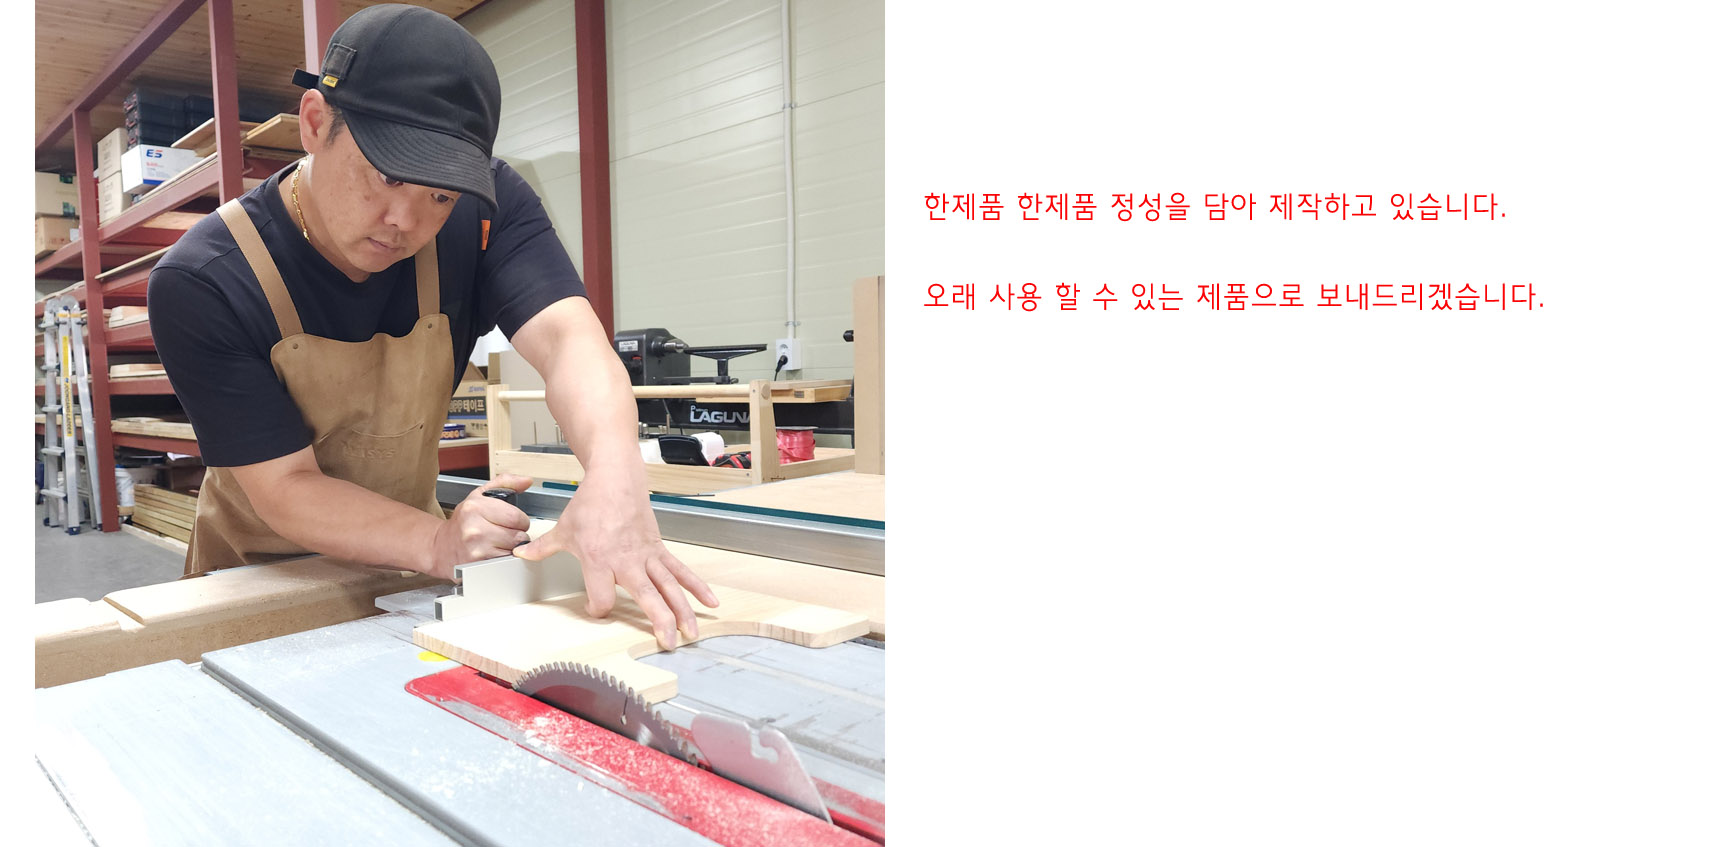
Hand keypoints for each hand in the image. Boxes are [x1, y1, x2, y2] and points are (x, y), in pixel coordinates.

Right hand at [423, 474, 532, 579]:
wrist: (441, 547)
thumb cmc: (462, 522)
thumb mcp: (479, 495)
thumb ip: (505, 483)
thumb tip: (526, 480)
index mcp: (475, 507)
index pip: (517, 517)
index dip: (520, 521)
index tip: (513, 522)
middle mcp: (474, 528)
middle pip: (518, 536)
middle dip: (517, 535)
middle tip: (504, 533)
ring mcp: (476, 549)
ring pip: (514, 551)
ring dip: (511, 549)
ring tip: (498, 543)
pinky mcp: (478, 566)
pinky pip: (505, 563)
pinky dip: (504, 559)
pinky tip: (493, 553)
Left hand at [515, 474, 719, 649]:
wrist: (616, 478)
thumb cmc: (590, 503)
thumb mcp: (563, 528)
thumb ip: (543, 548)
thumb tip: (520, 554)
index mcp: (599, 560)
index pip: (602, 597)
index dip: (598, 608)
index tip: (596, 608)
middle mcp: (626, 561)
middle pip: (646, 595)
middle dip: (658, 620)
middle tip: (667, 642)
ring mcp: (646, 556)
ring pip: (668, 586)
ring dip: (682, 610)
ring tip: (691, 632)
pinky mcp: (659, 549)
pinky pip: (680, 570)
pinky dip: (696, 586)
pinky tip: (710, 602)